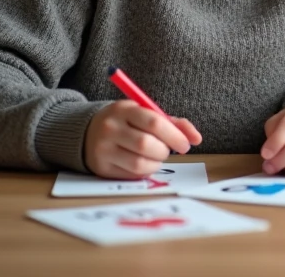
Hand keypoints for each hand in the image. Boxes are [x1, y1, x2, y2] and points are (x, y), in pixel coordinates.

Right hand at [84, 101, 201, 178]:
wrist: (88, 132)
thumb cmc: (126, 122)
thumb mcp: (145, 114)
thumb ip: (172, 123)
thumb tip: (197, 139)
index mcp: (124, 110)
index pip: (154, 122)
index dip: (174, 135)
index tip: (185, 144)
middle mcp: (110, 128)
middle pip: (146, 145)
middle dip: (164, 151)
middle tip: (168, 151)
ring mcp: (103, 149)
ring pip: (139, 163)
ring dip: (156, 163)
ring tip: (157, 157)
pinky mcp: (101, 168)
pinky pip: (131, 175)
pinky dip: (145, 172)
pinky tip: (145, 163)